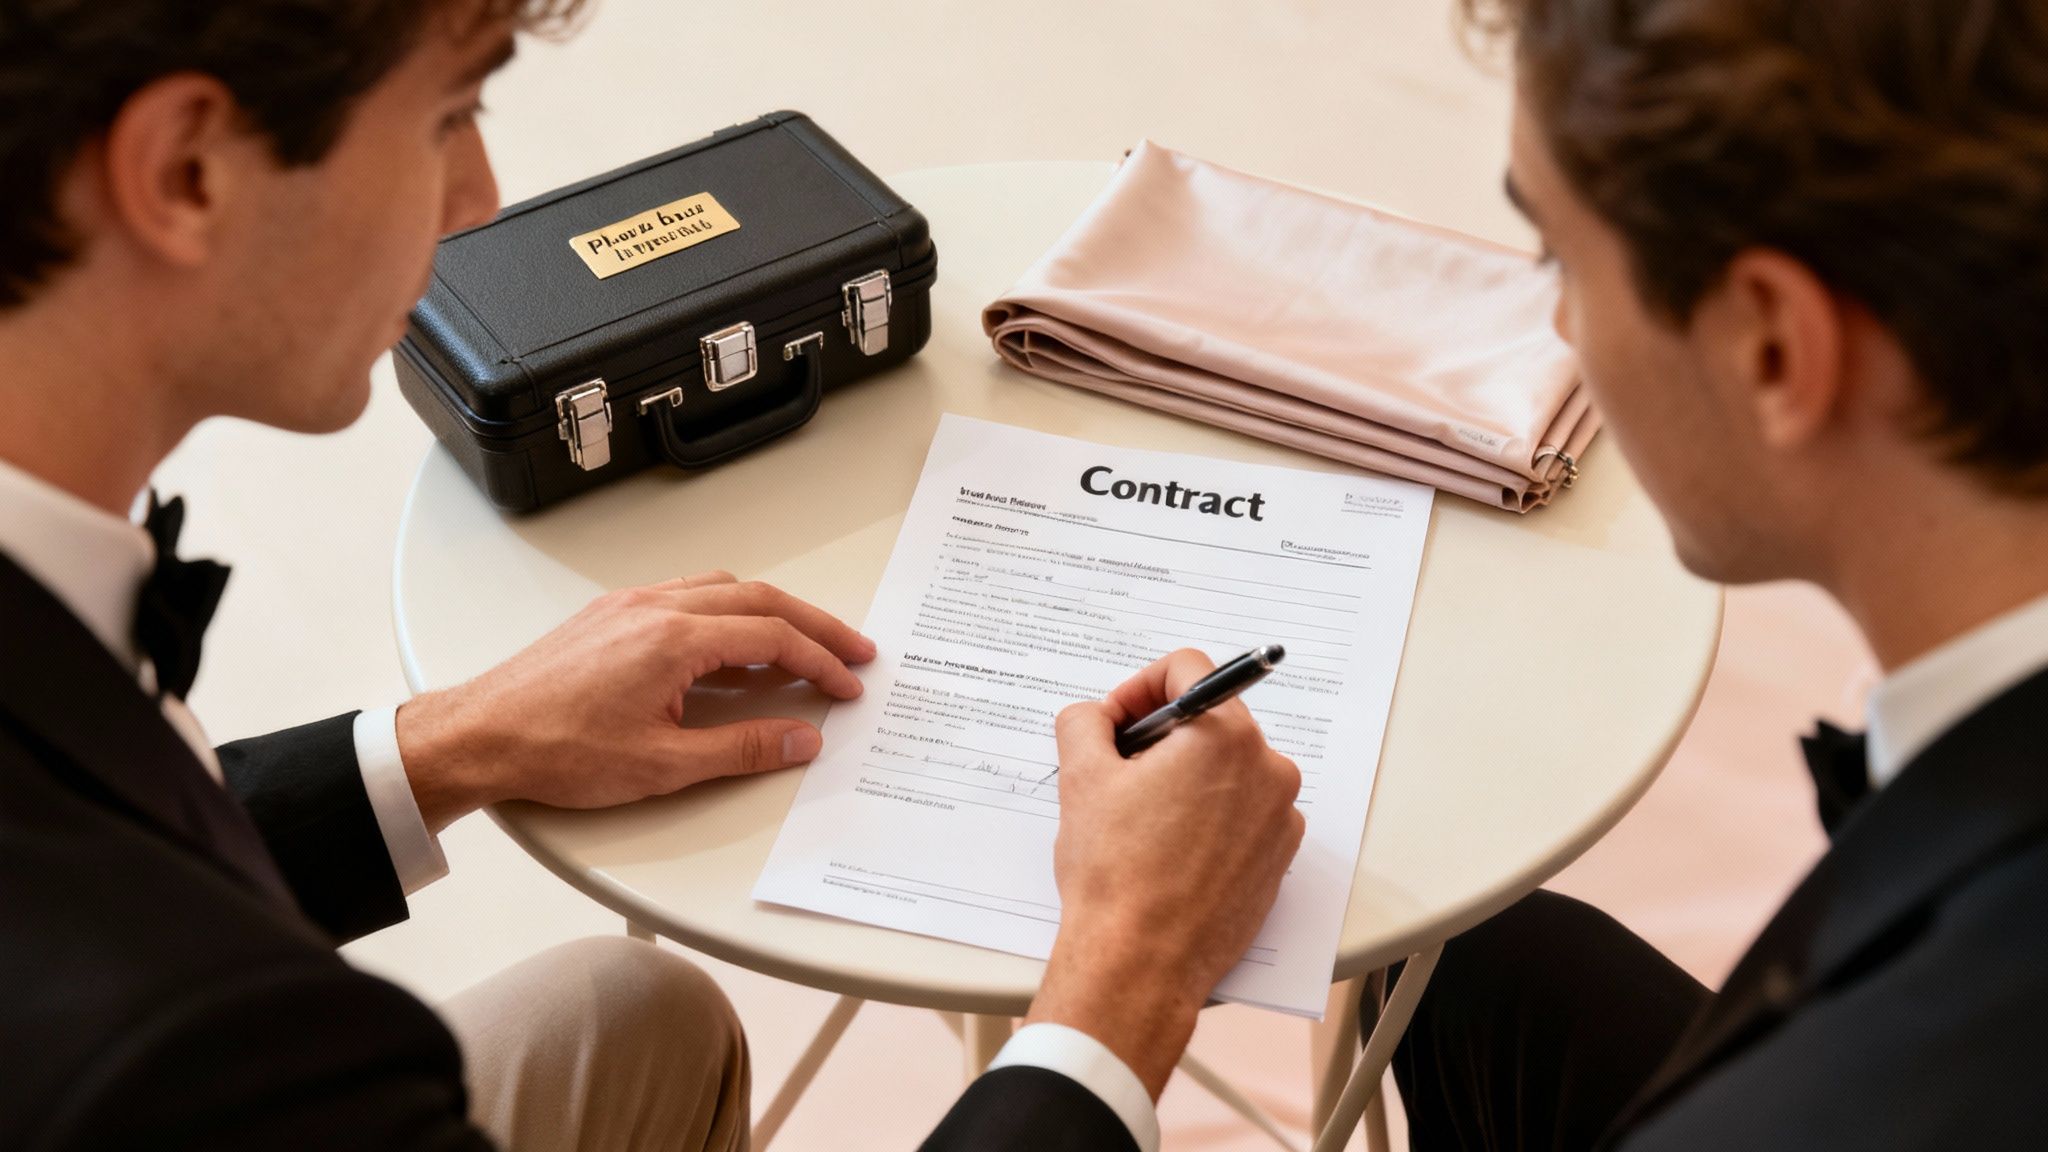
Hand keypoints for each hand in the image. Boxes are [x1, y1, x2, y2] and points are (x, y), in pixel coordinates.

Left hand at [394, 571, 874, 830]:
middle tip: (852, 651)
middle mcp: (655, 607)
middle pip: (758, 599)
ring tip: (801, 644)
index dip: (820, 661)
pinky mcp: (609, 615)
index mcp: (674, 638)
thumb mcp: (662, 764)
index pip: (772, 637)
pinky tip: (732, 641)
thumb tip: (800, 739)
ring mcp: (630, 605)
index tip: (848, 683)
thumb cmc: (556, 749)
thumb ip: (742, 747)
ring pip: (722, 589)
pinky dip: (728, 610)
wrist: (479, 736)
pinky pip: (687, 594)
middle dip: (813, 625)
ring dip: (771, 612)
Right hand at [1027, 649, 1303, 1097]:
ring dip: (1186, 777)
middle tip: (1120, 773)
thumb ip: (1084, 722)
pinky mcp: (1279, 857)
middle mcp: (1267, 769)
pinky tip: (1171, 850)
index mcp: (1225, 736)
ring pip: (1228, 768)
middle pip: (1211, 719)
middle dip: (1162, 736)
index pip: (1188, 668)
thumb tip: (1096, 716)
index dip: (1139, 687)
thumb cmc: (1115, 875)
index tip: (1116, 722)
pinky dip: (1210, 816)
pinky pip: (1245, 812)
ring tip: (1142, 820)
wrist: (1141, 962)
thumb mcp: (1081, 779)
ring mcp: (1280, 816)